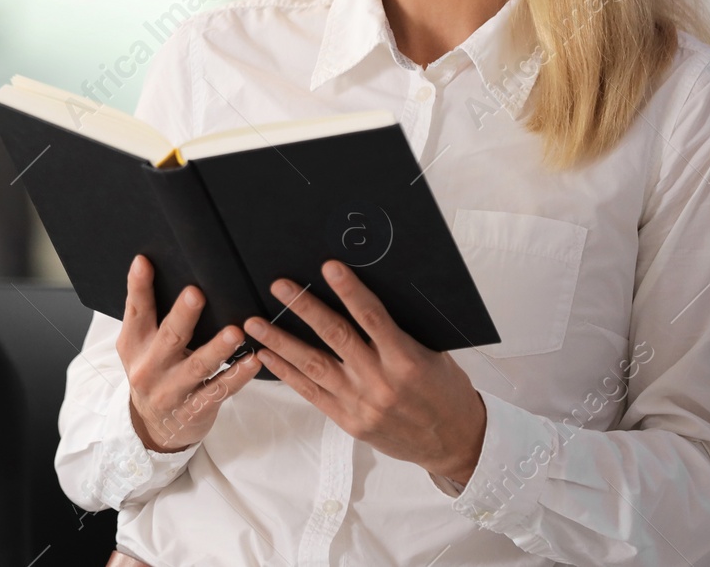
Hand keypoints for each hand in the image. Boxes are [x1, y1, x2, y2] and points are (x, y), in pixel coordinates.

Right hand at [116, 254, 260, 451]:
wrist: (153, 428)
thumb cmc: (153, 372)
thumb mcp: (140, 347)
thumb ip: (148, 316)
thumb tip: (158, 268)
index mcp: (135, 344)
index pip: (136, 311)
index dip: (139, 286)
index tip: (144, 262)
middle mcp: (150, 367)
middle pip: (169, 337)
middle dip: (183, 315)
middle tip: (196, 293)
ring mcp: (172, 391)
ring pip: (198, 366)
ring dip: (218, 348)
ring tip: (236, 332)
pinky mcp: (196, 409)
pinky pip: (219, 390)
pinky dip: (238, 375)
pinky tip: (254, 361)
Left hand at [244, 260, 486, 485]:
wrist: (454, 443)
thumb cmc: (446, 391)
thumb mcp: (433, 353)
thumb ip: (401, 330)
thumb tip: (364, 295)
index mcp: (407, 360)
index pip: (373, 317)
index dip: (350, 290)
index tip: (329, 267)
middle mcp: (381, 381)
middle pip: (335, 336)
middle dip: (304, 308)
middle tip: (279, 286)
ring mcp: (361, 403)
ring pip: (313, 365)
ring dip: (280, 341)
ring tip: (255, 322)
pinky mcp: (349, 421)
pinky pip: (311, 392)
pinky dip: (286, 373)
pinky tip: (267, 355)